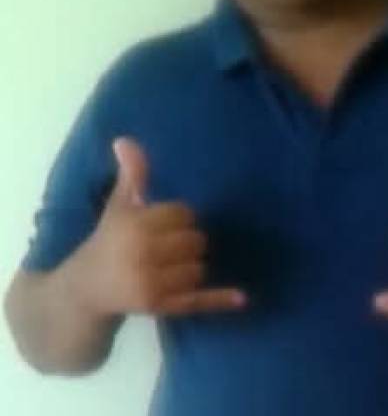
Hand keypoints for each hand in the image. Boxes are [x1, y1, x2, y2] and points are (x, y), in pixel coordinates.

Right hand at [74, 137, 246, 317]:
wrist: (85, 289)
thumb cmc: (108, 240)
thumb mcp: (119, 206)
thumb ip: (131, 174)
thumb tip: (125, 139)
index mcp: (136, 225)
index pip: (184, 214)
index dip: (177, 218)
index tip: (162, 224)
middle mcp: (144, 254)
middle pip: (196, 240)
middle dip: (186, 241)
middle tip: (166, 246)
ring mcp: (153, 284)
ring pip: (199, 267)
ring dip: (192, 265)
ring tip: (169, 266)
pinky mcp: (161, 307)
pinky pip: (196, 300)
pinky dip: (218, 299)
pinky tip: (242, 298)